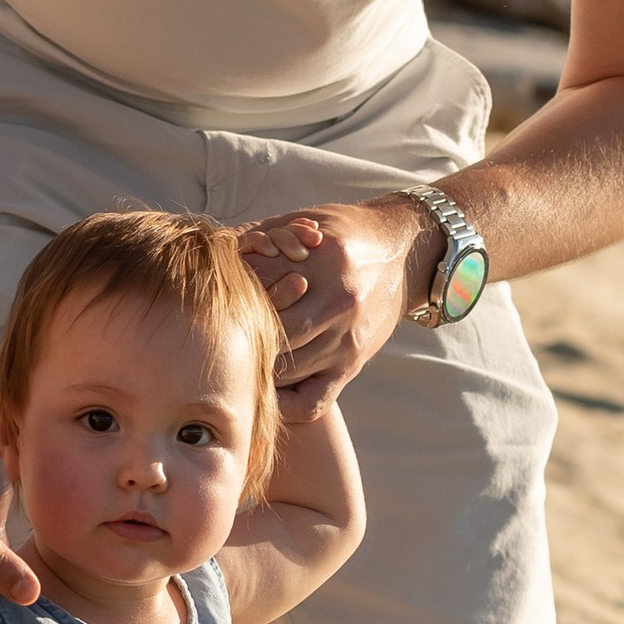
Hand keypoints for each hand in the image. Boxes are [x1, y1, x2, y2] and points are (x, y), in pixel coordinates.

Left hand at [239, 198, 430, 414]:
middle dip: (240, 332)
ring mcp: (345, 340)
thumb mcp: (308, 219)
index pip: (260, 284)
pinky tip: (270, 389)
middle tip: (218, 331)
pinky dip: (285, 403)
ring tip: (236, 356)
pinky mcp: (351, 365)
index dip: (234, 289)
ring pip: (282, 369)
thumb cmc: (347, 233)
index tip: (219, 291)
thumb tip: (219, 244)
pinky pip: (312, 401)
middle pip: (268, 331)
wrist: (405, 253)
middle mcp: (336, 303)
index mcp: (325, 260)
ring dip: (256, 366)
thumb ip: (263, 231)